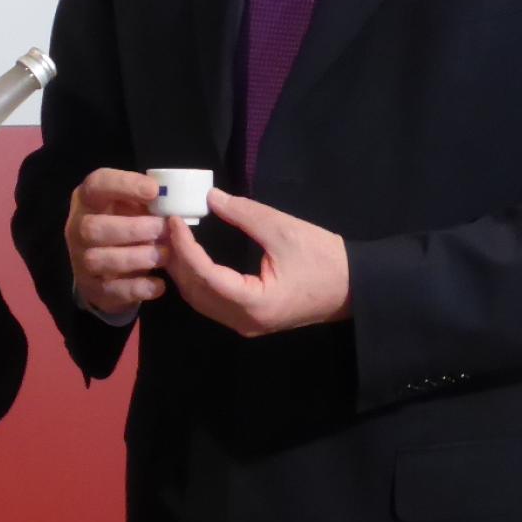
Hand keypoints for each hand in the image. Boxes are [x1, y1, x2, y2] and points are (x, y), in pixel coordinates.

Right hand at [63, 168, 170, 319]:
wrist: (108, 268)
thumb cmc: (125, 226)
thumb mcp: (132, 207)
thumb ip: (146, 201)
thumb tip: (170, 199)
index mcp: (89, 200)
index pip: (97, 184)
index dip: (124, 185)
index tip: (154, 190)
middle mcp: (78, 228)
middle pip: (92, 228)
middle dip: (133, 229)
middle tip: (163, 230)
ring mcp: (81, 260)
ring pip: (99, 259)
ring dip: (137, 257)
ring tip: (164, 255)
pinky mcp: (92, 288)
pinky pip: (111, 290)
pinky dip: (139, 287)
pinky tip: (158, 284)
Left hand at [161, 188, 351, 335]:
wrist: (355, 287)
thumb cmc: (325, 259)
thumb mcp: (284, 229)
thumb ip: (244, 214)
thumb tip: (209, 196)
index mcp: (255, 303)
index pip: (204, 275)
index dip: (184, 247)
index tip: (173, 220)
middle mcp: (244, 321)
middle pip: (195, 292)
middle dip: (177, 259)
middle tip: (166, 226)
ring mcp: (246, 324)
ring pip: (200, 300)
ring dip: (183, 271)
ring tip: (174, 238)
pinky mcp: (249, 320)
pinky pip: (211, 303)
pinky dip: (196, 280)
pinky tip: (190, 257)